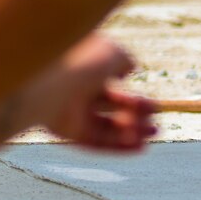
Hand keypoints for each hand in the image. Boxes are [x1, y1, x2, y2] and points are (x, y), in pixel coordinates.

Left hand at [35, 35, 158, 151]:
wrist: (44, 82)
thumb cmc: (79, 61)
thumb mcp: (109, 51)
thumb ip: (123, 59)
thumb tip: (130, 69)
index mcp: (84, 64)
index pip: (114, 84)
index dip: (134, 97)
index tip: (154, 107)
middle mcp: (75, 87)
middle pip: (110, 104)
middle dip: (135, 114)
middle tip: (156, 122)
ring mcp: (69, 109)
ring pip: (103, 124)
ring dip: (130, 131)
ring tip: (154, 133)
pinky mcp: (63, 129)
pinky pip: (93, 140)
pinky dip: (117, 146)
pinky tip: (140, 148)